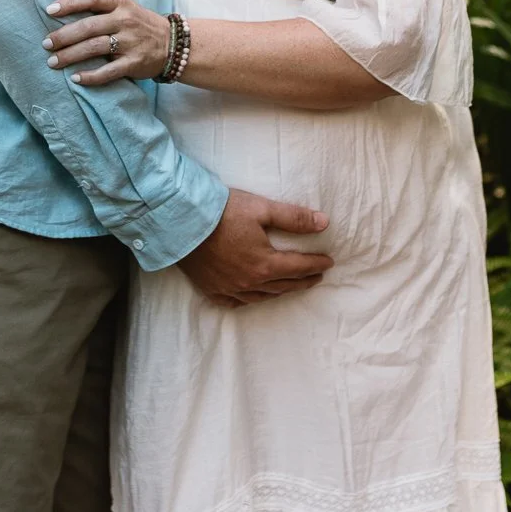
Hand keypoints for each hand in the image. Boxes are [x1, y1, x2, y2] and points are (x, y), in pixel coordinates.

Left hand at [44, 0, 172, 85]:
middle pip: (88, 26)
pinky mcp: (134, 63)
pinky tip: (75, 78)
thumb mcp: (124, 7)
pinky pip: (108, 71)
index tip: (49, 10)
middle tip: (45, 44)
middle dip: (63, 36)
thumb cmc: (138, 24)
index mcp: (120, 3)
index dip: (69, 3)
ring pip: (94, 48)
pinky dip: (90, 76)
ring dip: (70, 56)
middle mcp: (125, 20)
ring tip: (52, 62)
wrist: (172, 44)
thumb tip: (62, 11)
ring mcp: (130, 42)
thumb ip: (100, 8)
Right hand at [179, 187, 331, 306]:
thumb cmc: (223, 211)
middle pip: (284, 284)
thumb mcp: (262, 209)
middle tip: (317, 276)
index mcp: (265, 264)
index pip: (299, 267)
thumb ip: (294, 218)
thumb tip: (324, 222)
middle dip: (304, 280)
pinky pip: (236, 302)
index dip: (316, 264)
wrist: (182, 221)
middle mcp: (250, 282)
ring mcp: (230, 289)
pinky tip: (253, 296)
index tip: (329, 262)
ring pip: (262, 295)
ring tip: (291, 285)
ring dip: (281, 290)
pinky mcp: (212, 289)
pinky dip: (250, 300)